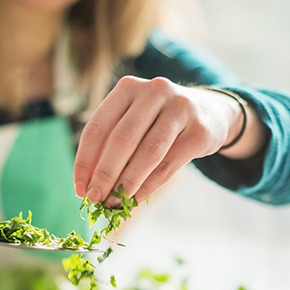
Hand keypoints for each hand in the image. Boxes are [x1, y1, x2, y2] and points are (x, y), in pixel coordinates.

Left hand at [73, 76, 262, 204]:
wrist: (210, 112)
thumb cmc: (159, 122)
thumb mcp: (134, 122)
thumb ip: (111, 146)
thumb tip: (89, 185)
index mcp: (128, 87)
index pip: (98, 126)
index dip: (85, 161)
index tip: (79, 188)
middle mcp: (155, 91)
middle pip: (122, 138)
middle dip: (105, 173)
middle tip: (95, 198)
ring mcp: (181, 108)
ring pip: (148, 152)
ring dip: (128, 182)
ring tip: (115, 202)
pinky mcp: (200, 131)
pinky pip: (169, 164)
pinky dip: (150, 185)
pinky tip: (137, 198)